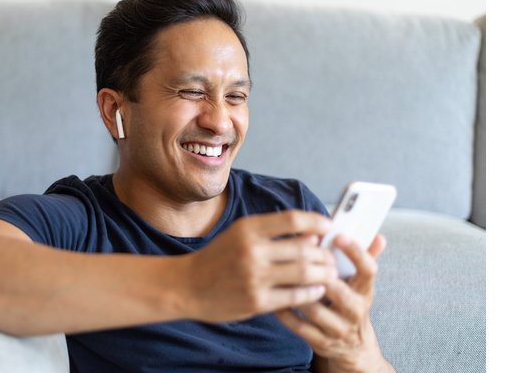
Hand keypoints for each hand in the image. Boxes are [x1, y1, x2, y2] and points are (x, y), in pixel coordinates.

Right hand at [181, 210, 338, 322]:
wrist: (187, 286)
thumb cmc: (217, 258)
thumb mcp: (238, 235)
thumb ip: (270, 232)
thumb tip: (310, 234)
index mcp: (247, 228)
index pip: (292, 219)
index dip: (316, 222)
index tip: (328, 226)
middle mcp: (251, 251)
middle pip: (303, 248)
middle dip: (324, 253)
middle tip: (333, 257)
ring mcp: (254, 277)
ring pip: (303, 273)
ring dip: (323, 273)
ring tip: (330, 274)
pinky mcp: (256, 301)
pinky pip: (294, 296)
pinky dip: (311, 293)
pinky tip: (316, 291)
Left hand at [275, 234, 393, 372]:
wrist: (353, 347)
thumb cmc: (350, 305)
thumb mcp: (360, 285)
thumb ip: (364, 259)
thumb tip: (377, 236)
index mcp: (365, 291)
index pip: (368, 270)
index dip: (356, 252)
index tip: (339, 236)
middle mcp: (356, 311)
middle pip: (338, 290)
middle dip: (316, 274)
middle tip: (296, 256)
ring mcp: (339, 329)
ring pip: (314, 309)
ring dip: (295, 292)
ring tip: (279, 275)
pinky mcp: (322, 342)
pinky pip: (299, 326)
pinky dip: (285, 312)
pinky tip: (275, 298)